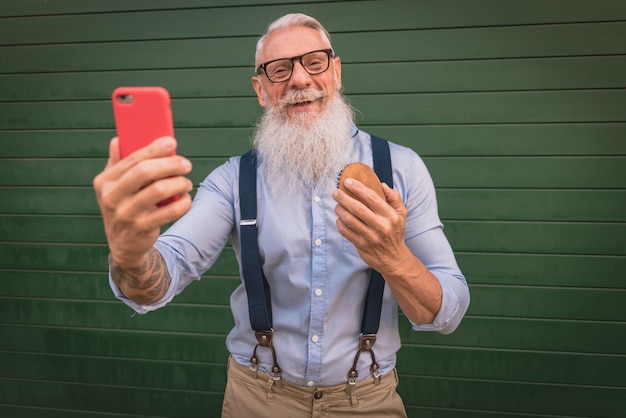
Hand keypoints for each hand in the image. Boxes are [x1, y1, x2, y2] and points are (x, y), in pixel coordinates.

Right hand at [93, 136, 192, 267]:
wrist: (124, 245)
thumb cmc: (123, 207)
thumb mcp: (113, 187)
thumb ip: (117, 163)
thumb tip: (118, 139)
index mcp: (105, 181)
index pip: (132, 159)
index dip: (154, 148)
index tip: (171, 142)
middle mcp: (112, 197)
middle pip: (145, 172)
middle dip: (170, 164)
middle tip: (186, 164)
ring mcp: (126, 214)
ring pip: (160, 190)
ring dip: (179, 183)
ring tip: (186, 183)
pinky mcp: (142, 228)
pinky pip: (170, 211)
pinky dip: (183, 203)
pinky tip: (185, 199)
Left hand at [332, 179, 408, 273]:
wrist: (394, 258)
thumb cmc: (395, 232)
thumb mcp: (401, 214)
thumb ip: (394, 198)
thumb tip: (383, 185)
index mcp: (390, 216)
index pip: (372, 197)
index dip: (358, 188)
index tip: (348, 182)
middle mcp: (380, 226)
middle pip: (357, 208)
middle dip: (344, 198)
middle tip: (336, 192)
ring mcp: (370, 237)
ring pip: (349, 219)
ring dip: (340, 210)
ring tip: (337, 205)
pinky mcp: (361, 245)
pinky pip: (346, 231)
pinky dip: (340, 223)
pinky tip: (340, 218)